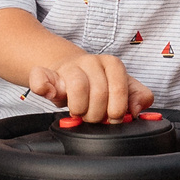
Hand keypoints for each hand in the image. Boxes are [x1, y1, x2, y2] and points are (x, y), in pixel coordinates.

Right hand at [29, 53, 151, 121]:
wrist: (70, 71)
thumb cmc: (98, 84)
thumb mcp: (123, 88)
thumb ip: (138, 96)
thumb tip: (136, 109)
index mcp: (112, 64)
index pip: (118, 88)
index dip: (116, 109)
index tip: (112, 117)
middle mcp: (91, 61)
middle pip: (98, 92)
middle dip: (98, 114)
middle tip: (94, 117)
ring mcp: (68, 67)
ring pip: (77, 87)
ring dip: (79, 108)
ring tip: (79, 112)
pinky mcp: (47, 75)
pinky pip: (41, 79)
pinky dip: (44, 88)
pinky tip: (51, 94)